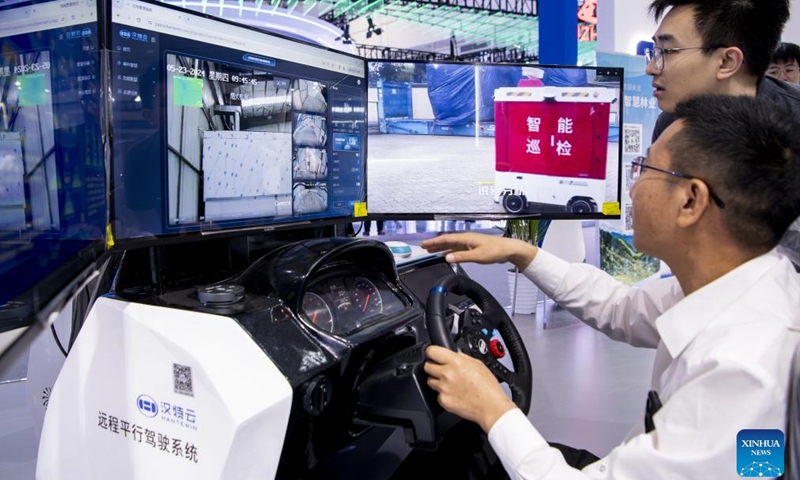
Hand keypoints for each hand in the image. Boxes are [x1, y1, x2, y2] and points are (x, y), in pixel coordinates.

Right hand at [421, 233, 537, 269]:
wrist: (508, 249)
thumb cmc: (496, 250)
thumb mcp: (478, 255)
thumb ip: (462, 257)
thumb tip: (447, 258)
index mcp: (466, 238)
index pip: (446, 239)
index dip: (434, 242)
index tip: (424, 245)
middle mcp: (466, 239)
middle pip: (447, 241)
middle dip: (435, 244)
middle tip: (424, 247)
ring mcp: (469, 243)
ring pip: (452, 245)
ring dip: (441, 248)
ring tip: (432, 251)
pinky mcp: (473, 248)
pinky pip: (458, 249)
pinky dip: (450, 252)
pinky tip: (447, 255)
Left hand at [424, 345, 516, 432]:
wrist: (491, 407)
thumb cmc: (488, 387)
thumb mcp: (478, 364)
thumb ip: (462, 357)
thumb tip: (453, 353)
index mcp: (456, 362)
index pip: (431, 351)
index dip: (431, 352)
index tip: (433, 355)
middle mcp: (447, 374)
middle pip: (427, 366)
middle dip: (434, 367)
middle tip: (443, 371)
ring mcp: (444, 388)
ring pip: (430, 381)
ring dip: (437, 381)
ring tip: (451, 384)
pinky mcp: (443, 400)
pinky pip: (437, 395)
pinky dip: (443, 394)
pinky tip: (454, 394)